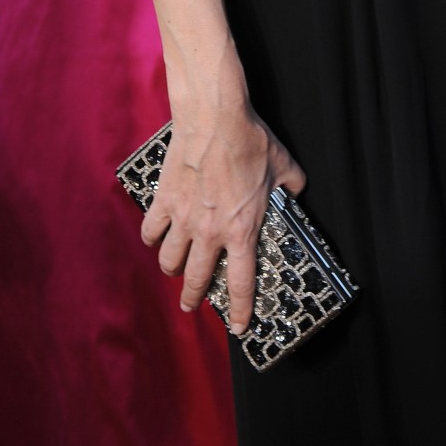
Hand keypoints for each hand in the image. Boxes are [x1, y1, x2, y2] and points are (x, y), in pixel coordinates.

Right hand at [142, 107, 306, 334]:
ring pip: (169, 261)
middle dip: (193, 298)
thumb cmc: (250, 141)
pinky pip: (151, 232)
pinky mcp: (164, 201)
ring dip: (173, 269)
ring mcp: (183, 219)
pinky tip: (158, 236)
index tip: (238, 326)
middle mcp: (210, 232)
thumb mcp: (283, 166)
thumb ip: (290, 186)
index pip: (241, 282)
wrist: (215, 118)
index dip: (240, 309)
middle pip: (196, 281)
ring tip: (176, 269)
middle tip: (192, 305)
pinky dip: (153, 238)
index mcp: (242, 230)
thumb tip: (295, 191)